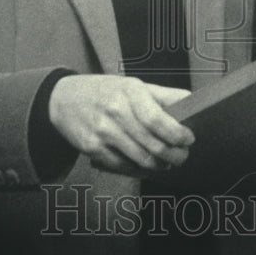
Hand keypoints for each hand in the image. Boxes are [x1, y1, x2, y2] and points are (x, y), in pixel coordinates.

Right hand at [48, 74, 194, 176]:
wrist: (63, 99)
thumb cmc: (104, 91)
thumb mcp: (133, 85)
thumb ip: (163, 95)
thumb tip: (192, 103)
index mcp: (129, 92)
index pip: (158, 120)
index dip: (177, 134)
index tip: (188, 138)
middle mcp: (115, 112)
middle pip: (153, 144)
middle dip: (175, 155)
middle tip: (182, 155)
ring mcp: (102, 132)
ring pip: (141, 160)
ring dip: (160, 165)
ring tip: (167, 161)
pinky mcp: (92, 149)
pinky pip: (124, 167)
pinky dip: (140, 170)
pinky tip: (146, 164)